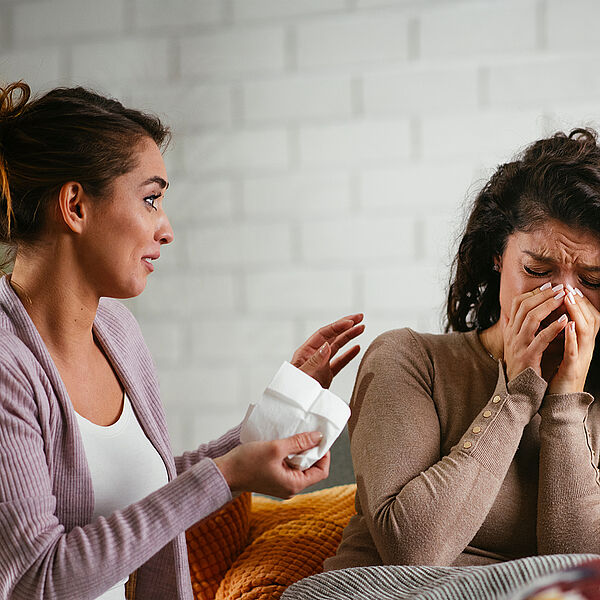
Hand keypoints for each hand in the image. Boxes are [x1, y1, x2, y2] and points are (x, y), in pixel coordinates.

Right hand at [213, 431, 329, 498]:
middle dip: (312, 451)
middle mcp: (290, 487)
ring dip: (300, 451)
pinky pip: (289, 466)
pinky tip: (285, 443)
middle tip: (308, 434)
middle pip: (312, 469)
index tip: (319, 438)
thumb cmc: (247, 462)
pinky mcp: (274, 478)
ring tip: (296, 436)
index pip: (321, 471)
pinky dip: (290, 455)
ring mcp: (282, 484)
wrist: (224, 473)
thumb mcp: (275, 448)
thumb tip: (318, 437)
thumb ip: (298, 442)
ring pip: (300, 467)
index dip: (324, 454)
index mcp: (294, 484)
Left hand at [291, 313, 363, 387]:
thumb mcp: (304, 376)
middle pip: (332, 337)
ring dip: (349, 337)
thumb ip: (316, 362)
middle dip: (346, 326)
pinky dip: (348, 355)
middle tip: (360, 318)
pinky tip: (357, 348)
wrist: (293, 409)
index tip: (351, 322)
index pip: (324, 334)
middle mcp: (314, 356)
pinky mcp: (325, 376)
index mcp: (305, 352)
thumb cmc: (293, 392)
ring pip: (337, 347)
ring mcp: (320, 365)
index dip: (338, 327)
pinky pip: (339, 362)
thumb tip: (327, 346)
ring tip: (362, 328)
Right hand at [503, 283, 568, 380]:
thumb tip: (515, 313)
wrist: (518, 390)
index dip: (533, 293)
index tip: (549, 286)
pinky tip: (564, 320)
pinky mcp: (528, 356)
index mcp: (510, 330)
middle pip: (524, 306)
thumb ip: (516, 329)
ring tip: (563, 298)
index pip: (517, 304)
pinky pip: (540, 338)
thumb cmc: (522, 366)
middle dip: (543, 295)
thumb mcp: (515, 344)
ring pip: (531, 318)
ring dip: (549, 306)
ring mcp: (518, 345)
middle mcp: (512, 335)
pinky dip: (553, 327)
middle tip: (559, 288)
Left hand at [548, 287, 599, 393]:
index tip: (571, 289)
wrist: (559, 402)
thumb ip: (561, 338)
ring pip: (585, 332)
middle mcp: (585, 350)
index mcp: (581, 345)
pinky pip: (574, 351)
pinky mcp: (572, 369)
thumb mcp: (561, 353)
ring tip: (569, 300)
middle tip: (570, 288)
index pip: (587, 319)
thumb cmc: (558, 376)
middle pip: (590, 321)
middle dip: (580, 304)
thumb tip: (556, 320)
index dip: (581, 304)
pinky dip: (572, 337)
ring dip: (578, 314)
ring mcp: (580, 359)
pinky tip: (567, 326)